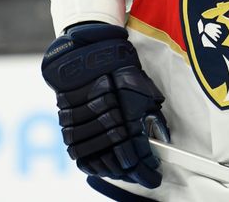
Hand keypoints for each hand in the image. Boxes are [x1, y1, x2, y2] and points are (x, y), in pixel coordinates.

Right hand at [41, 22, 167, 188]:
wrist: (85, 53)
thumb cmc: (118, 67)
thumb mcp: (142, 88)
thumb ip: (150, 115)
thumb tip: (160, 138)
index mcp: (123, 113)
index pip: (135, 154)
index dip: (145, 170)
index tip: (153, 175)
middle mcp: (101, 122)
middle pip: (117, 161)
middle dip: (132, 172)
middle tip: (141, 175)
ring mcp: (81, 125)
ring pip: (98, 161)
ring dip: (113, 170)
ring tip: (124, 172)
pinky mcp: (67, 125)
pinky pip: (79, 154)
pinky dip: (92, 165)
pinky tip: (102, 167)